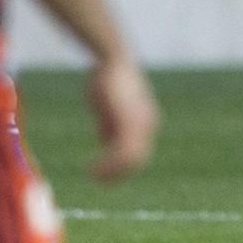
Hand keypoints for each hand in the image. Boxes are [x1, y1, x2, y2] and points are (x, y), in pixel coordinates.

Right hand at [86, 56, 157, 184]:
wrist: (112, 61)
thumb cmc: (108, 81)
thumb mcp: (110, 108)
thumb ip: (111, 124)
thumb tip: (106, 140)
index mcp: (146, 123)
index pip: (138, 154)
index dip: (121, 168)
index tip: (103, 176)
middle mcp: (148, 126)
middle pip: (137, 160)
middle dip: (118, 174)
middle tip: (98, 181)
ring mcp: (141, 125)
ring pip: (131, 160)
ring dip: (112, 172)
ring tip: (94, 176)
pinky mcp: (130, 123)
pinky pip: (121, 152)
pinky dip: (108, 164)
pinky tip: (93, 169)